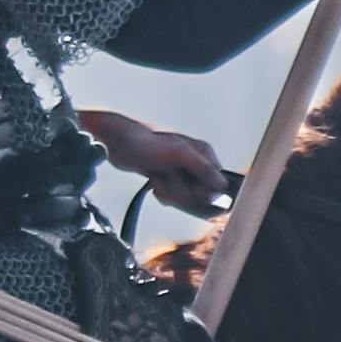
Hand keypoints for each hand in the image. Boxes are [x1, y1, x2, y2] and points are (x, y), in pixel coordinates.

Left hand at [79, 108, 231, 215]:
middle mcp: (195, 162)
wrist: (119, 144)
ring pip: (185, 198)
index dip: (202, 190)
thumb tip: (221, 184)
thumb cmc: (148, 143)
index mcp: (203, 153)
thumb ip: (203, 168)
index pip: (217, 183)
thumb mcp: (179, 154)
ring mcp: (181, 172)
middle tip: (167, 176)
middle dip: (182, 191)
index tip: (187, 184)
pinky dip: (162, 192)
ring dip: (169, 191)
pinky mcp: (168, 179)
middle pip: (200, 194)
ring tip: (158, 176)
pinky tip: (153, 180)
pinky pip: (173, 197)